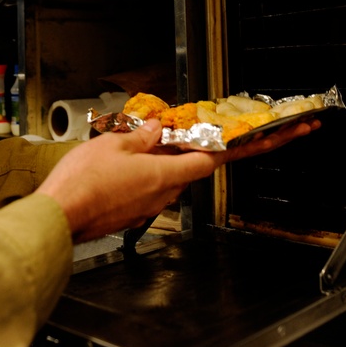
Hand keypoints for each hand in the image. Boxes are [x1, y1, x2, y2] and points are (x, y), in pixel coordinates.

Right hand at [36, 117, 319, 243]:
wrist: (59, 217)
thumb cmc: (84, 184)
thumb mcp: (115, 143)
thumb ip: (142, 135)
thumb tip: (156, 130)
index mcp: (170, 173)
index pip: (223, 155)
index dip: (258, 144)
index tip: (287, 134)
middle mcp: (167, 192)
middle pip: (195, 162)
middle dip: (198, 144)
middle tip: (199, 129)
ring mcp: (151, 203)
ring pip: (169, 172)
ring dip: (164, 156)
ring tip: (136, 139)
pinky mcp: (135, 210)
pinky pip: (150, 183)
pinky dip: (145, 168)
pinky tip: (123, 158)